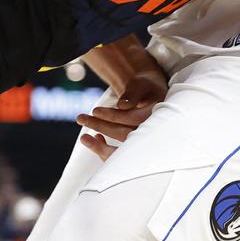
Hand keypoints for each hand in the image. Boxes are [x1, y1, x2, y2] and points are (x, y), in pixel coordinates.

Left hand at [73, 46, 168, 161]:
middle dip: (101, 127)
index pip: (132, 118)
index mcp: (159, 116)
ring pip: (122, 150)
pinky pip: (120, 156)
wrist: (151, 95)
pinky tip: (96, 137)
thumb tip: (122, 105)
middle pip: (125, 135)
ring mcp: (145, 144)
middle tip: (80, 118)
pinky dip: (106, 149)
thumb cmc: (145, 87)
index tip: (95, 111)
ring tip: (83, 137)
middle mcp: (154, 133)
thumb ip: (133, 94)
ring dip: (100, 146)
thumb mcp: (140, 84)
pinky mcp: (135, 148)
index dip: (113, 116)